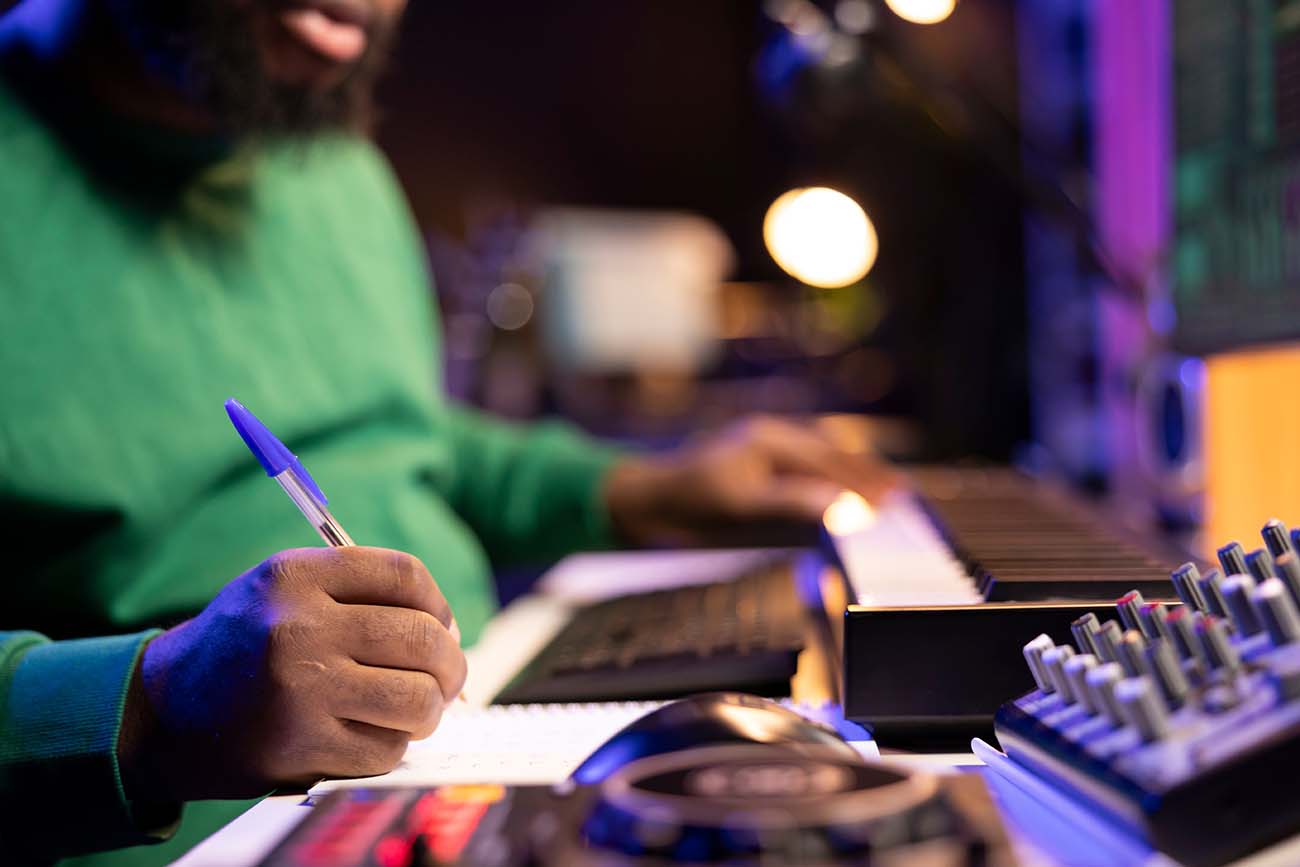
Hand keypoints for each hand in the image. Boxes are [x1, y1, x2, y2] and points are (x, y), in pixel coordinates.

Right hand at [116, 547, 466, 801]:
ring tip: (414, 708)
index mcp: (295, 576)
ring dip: (429, 709)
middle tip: (445, 677)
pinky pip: (387, 749)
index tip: (441, 623)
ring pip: (417, 700)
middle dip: (449, 663)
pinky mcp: (301, 747)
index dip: (437, 602)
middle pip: (423, 638)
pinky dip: (391, 745)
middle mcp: (297, 628)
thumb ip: (357, 590)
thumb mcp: (282, 588)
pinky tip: (368, 733)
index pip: (405, 575)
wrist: (162, 713)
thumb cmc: (240, 646)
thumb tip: (445, 625)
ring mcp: (301, 691)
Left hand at [604, 415, 899, 547]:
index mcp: (770, 438)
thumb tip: (840, 504)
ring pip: (820, 460)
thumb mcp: (742, 503)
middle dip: (868, 474)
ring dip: (852, 476)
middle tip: (904, 495)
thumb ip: (791, 501)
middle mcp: (771, 438)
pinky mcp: (759, 469)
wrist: (650, 500)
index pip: (829, 460)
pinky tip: (844, 497)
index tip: (895, 497)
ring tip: (885, 494)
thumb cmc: (691, 499)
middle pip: (830, 454)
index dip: (864, 480)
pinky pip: (805, 471)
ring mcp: (765, 452)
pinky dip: (831, 482)